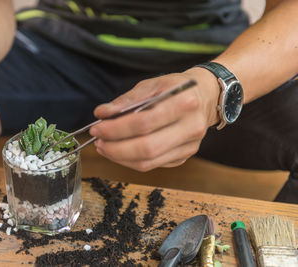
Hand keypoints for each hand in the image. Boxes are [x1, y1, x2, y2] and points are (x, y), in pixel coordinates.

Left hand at [90, 67, 219, 170]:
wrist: (206, 97)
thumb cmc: (176, 88)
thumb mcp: (152, 84)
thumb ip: (126, 100)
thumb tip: (102, 114)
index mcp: (184, 103)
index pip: (144, 122)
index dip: (116, 129)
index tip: (97, 128)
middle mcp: (191, 127)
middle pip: (147, 147)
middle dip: (116, 148)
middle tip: (98, 141)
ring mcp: (190, 146)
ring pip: (149, 162)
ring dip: (120, 158)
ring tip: (105, 147)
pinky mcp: (184, 156)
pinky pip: (153, 165)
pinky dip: (131, 161)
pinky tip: (120, 152)